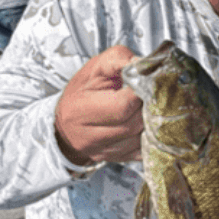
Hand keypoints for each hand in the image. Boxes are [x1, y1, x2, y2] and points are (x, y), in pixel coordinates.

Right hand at [54, 45, 143, 163]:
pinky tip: (148, 123)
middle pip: (135, 124)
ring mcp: (105, 152)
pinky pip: (144, 151)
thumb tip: (141, 64)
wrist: (67, 123)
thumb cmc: (82, 92)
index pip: (122, 106)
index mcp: (81, 110)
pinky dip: (151, 136)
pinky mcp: (118, 159)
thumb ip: (118, 59)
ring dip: (151, 122)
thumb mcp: (95, 68)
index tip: (146, 82)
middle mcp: (91, 137)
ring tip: (149, 107)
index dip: (139, 92)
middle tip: (151, 94)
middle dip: (148, 107)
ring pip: (142, 139)